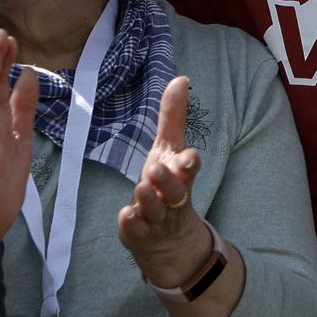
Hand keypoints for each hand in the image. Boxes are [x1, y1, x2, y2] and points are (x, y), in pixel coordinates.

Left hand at [117, 76, 211, 287]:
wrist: (167, 237)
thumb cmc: (166, 184)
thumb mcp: (168, 149)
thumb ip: (173, 116)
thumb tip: (181, 78)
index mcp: (180, 175)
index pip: (189, 169)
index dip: (189, 164)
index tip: (189, 157)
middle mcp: (171, 198)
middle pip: (175, 192)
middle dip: (167, 182)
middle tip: (155, 170)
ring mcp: (156, 218)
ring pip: (154, 211)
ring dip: (148, 201)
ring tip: (140, 190)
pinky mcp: (140, 234)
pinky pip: (136, 231)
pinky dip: (131, 224)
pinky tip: (126, 215)